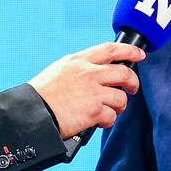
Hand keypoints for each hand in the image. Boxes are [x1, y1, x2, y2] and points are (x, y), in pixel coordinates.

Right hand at [28, 42, 144, 138]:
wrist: (32, 113)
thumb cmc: (41, 95)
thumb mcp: (59, 70)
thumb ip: (79, 69)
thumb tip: (96, 74)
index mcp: (78, 61)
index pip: (110, 49)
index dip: (129, 51)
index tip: (139, 55)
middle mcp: (88, 73)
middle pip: (124, 73)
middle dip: (133, 82)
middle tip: (132, 89)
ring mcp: (93, 91)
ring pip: (121, 97)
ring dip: (119, 106)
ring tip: (110, 111)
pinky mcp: (94, 110)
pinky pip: (112, 116)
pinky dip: (107, 121)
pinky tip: (98, 121)